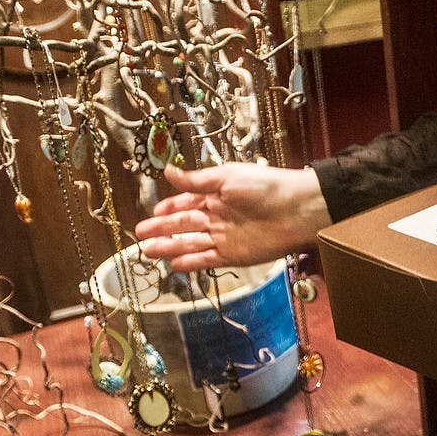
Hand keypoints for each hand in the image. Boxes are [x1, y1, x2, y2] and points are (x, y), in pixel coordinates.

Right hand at [134, 162, 331, 271]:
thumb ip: (196, 180)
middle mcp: (218, 216)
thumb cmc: (265, 187)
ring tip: (147, 251)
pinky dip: (190, 262)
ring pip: (191, 243)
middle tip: (140, 234)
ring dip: (169, 247)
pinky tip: (174, 264)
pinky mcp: (233, 255)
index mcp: (217, 194)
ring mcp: (224, 237)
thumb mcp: (227, 177)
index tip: (153, 212)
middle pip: (184, 224)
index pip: (187, 202)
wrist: (296, 210)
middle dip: (162, 229)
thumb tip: (167, 171)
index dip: (170, 208)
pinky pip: (207, 260)